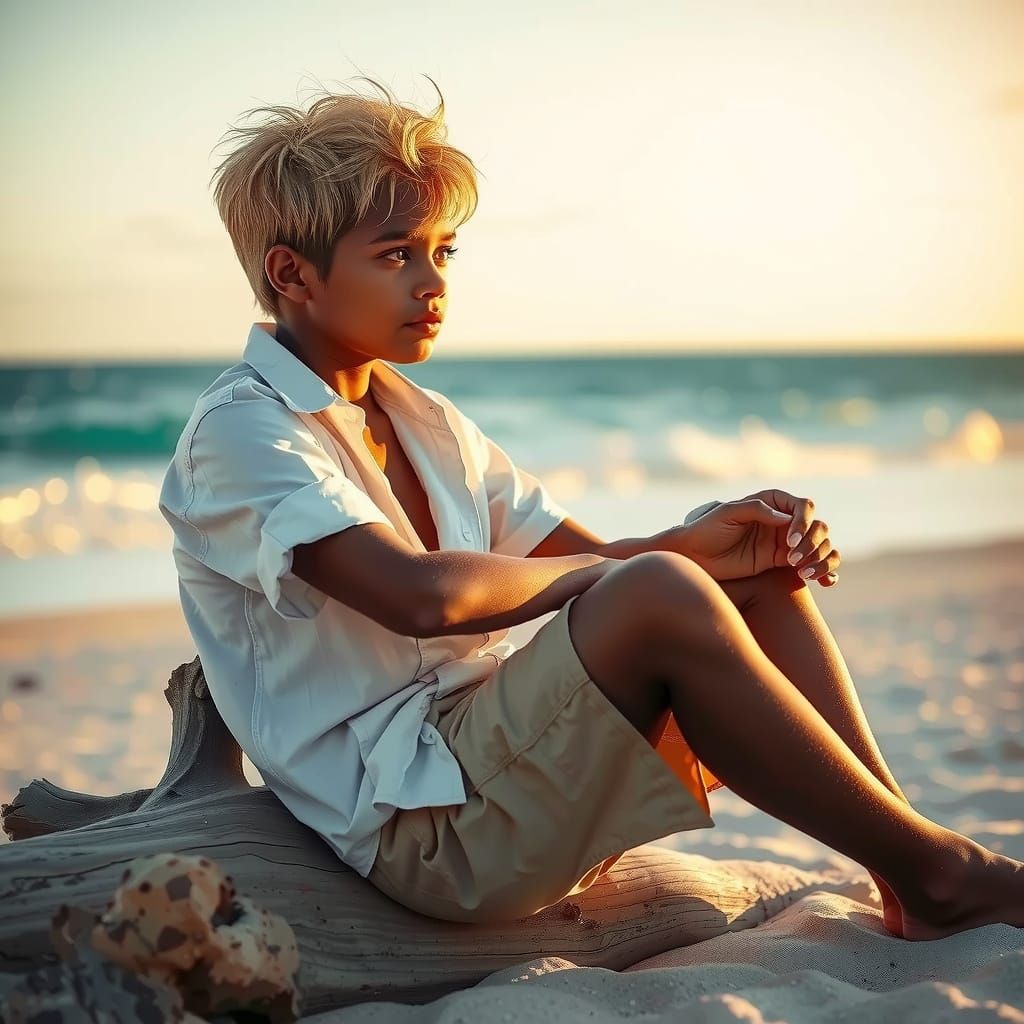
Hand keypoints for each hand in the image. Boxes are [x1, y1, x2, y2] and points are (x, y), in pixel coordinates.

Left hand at [667, 489, 841, 584]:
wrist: (696, 556)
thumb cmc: (707, 529)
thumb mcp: (727, 514)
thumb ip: (755, 510)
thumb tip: (786, 518)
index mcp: (772, 503)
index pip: (803, 507)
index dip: (803, 522)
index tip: (789, 540)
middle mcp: (783, 520)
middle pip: (818, 527)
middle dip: (813, 543)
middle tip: (793, 560)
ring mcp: (786, 542)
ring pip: (821, 546)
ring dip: (821, 559)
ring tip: (805, 574)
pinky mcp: (783, 562)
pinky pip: (814, 564)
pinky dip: (825, 572)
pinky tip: (825, 583)